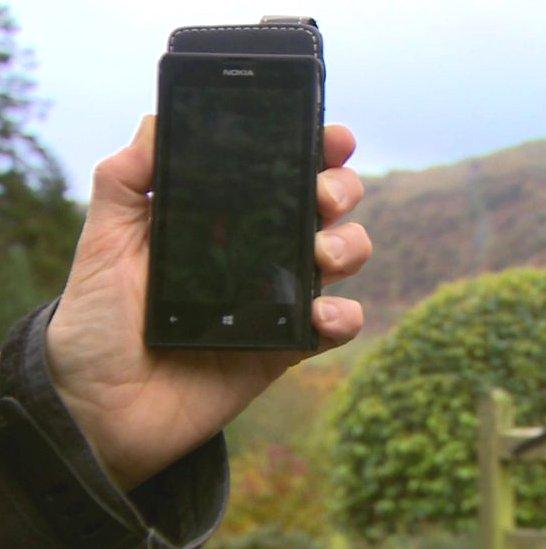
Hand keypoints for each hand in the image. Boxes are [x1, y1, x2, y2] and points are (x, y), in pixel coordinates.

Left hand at [46, 116, 371, 490]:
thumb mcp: (103, 242)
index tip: (332, 137)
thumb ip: (125, 181)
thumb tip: (157, 122)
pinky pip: (337, 325)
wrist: (100, 408)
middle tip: (322, 197)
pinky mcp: (287, 346)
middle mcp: (261, 251)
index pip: (281, 171)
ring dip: (348, 245)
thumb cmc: (97, 321)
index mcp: (224, 218)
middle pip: (327, 205)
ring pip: (344, 255)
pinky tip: (318, 315)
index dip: (316, 148)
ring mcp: (278, 297)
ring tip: (319, 256)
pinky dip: (342, 316)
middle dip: (340, 188)